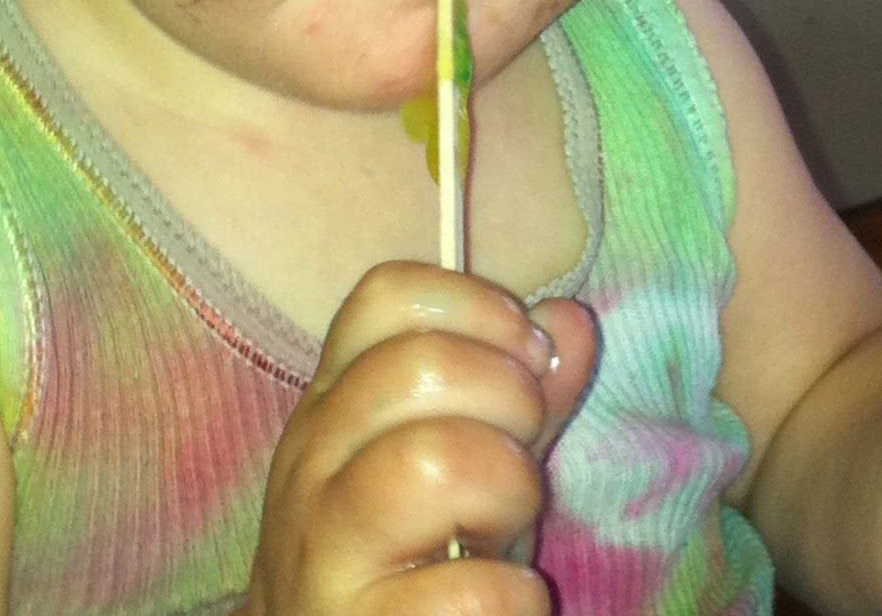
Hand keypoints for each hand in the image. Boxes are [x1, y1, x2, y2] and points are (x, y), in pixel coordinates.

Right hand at [245, 261, 594, 615]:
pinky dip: (514, 596)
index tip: (527, 354)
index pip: (386, 296)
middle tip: (521, 454)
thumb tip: (569, 320)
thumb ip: (516, 394)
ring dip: (508, 490)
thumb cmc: (408, 557)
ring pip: (435, 461)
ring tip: (507, 527)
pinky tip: (502, 600)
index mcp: (333, 401)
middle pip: (420, 365)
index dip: (476, 306)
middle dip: (510, 400)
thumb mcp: (464, 463)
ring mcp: (322, 546)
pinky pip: (468, 592)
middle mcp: (312, 458)